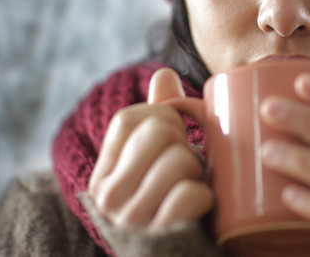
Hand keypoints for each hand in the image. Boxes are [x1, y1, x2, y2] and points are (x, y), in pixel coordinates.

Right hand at [88, 68, 212, 230]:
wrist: (177, 255)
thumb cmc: (172, 201)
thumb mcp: (160, 159)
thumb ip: (159, 116)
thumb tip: (164, 71)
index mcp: (104, 173)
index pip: (130, 117)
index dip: (163, 117)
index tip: (172, 138)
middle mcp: (109, 197)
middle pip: (158, 131)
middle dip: (184, 143)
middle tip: (185, 167)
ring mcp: (132, 220)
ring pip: (180, 160)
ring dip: (199, 172)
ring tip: (191, 188)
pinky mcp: (161, 238)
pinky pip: (191, 194)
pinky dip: (205, 197)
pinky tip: (198, 209)